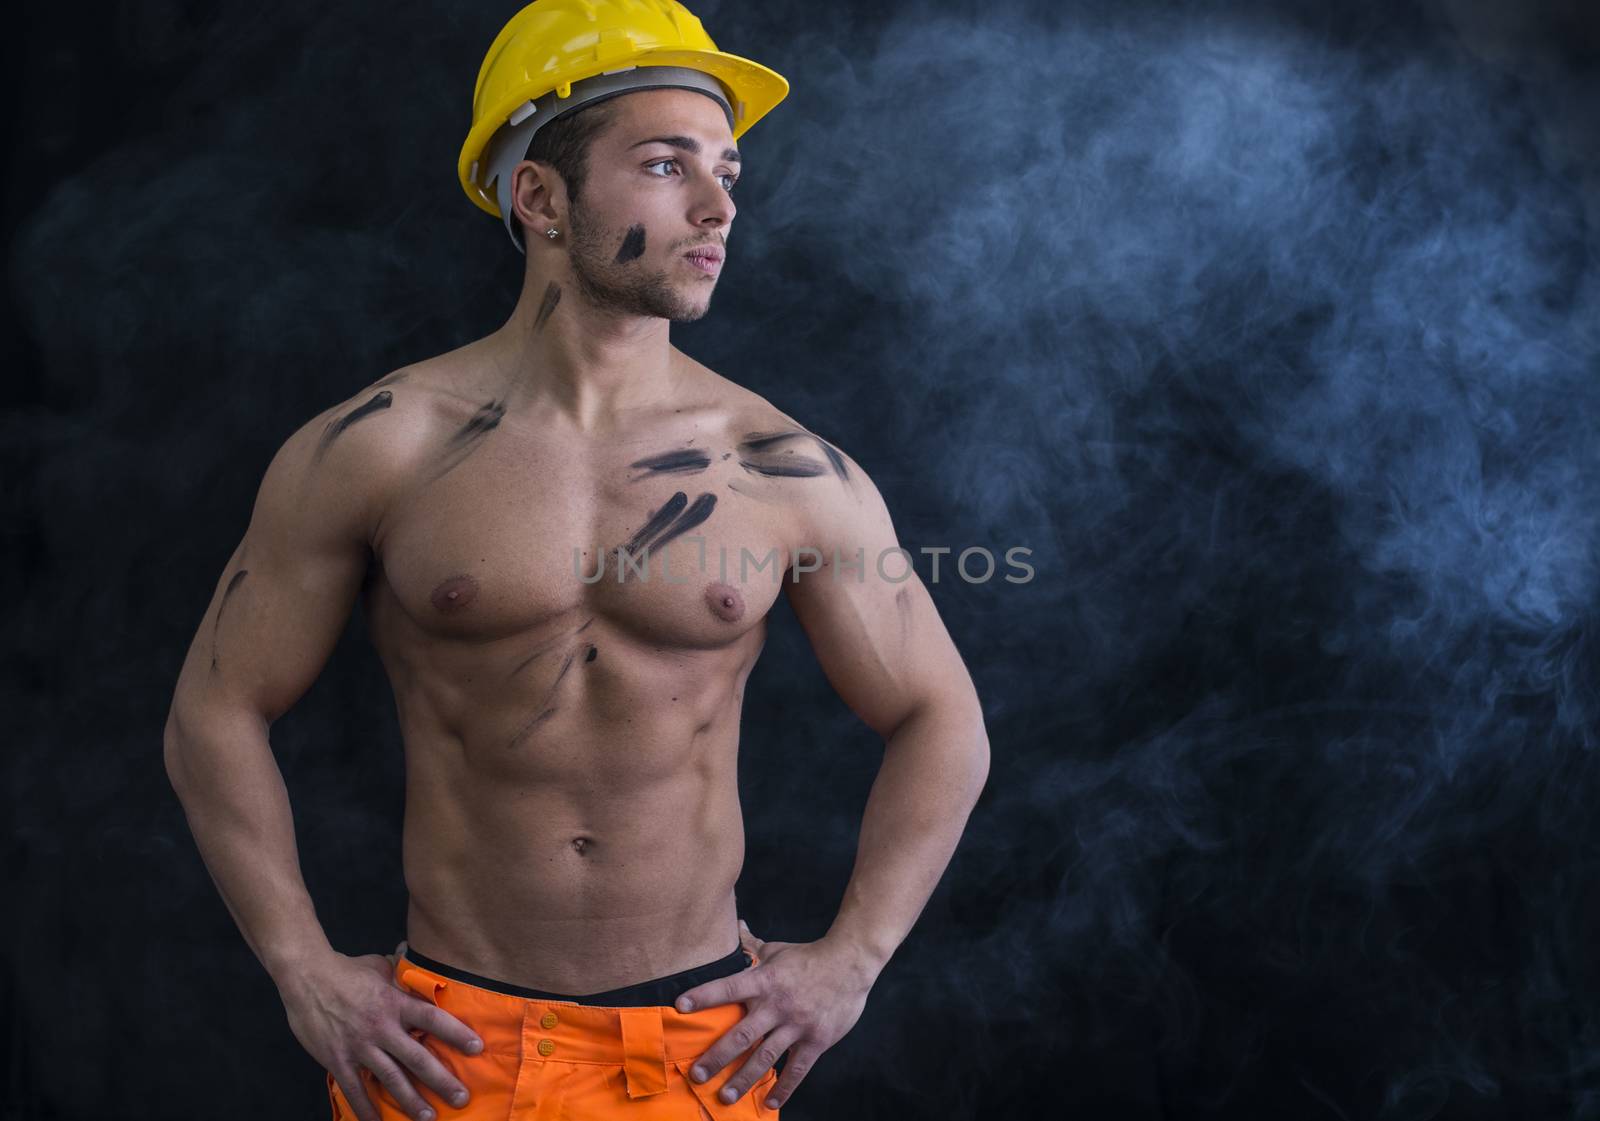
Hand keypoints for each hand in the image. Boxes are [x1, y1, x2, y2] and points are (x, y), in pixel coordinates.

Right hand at [278, 940, 484, 1120]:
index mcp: (395, 1003)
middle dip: (442, 1081)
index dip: (456, 1033)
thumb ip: (401, 972)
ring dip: (411, 1101)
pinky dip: (366, 1108)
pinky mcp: (338, 1059)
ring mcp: (360, 1046)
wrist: (306, 976)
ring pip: (391, 1079)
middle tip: (462, 1098)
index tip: (476, 1048)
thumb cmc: (346, 970)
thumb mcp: (380, 966)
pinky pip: (355, 1089)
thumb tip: (416, 958)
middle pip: (418, 1058)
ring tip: (429, 1117)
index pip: (433, 1019)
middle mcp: (382, 1027)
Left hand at [676, 920, 874, 1111]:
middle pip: (742, 1034)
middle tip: (697, 1075)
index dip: (705, 995)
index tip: (680, 1007)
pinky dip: (783, 1088)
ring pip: (765, 1057)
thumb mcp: (777, 949)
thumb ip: (752, 945)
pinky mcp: (816, 1040)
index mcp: (765, 980)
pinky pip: (797, 1070)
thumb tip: (736, 926)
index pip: (729, 987)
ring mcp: (797, 1025)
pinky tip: (769, 1103)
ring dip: (743, 1079)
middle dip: (718, 1057)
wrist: (850, 963)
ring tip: (725, 1097)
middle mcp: (778, 1004)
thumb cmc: (808, 957)